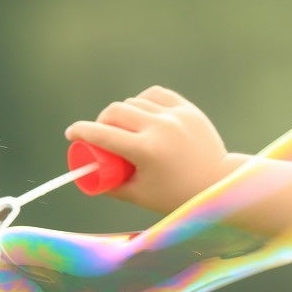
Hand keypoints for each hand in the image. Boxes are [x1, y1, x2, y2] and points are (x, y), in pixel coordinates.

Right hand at [65, 86, 233, 213]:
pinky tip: (142, 110)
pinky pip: (157, 95)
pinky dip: (145, 101)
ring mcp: (176, 116)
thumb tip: (87, 176)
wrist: (219, 185)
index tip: (71, 133)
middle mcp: (160, 128)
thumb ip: (111, 187)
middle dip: (102, 121)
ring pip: (135, 102)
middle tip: (102, 134)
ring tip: (125, 126)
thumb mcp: (140, 196)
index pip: (102, 134)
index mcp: (146, 151)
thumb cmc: (177, 196)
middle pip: (115, 112)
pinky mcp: (188, 110)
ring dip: (123, 112)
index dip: (80, 131)